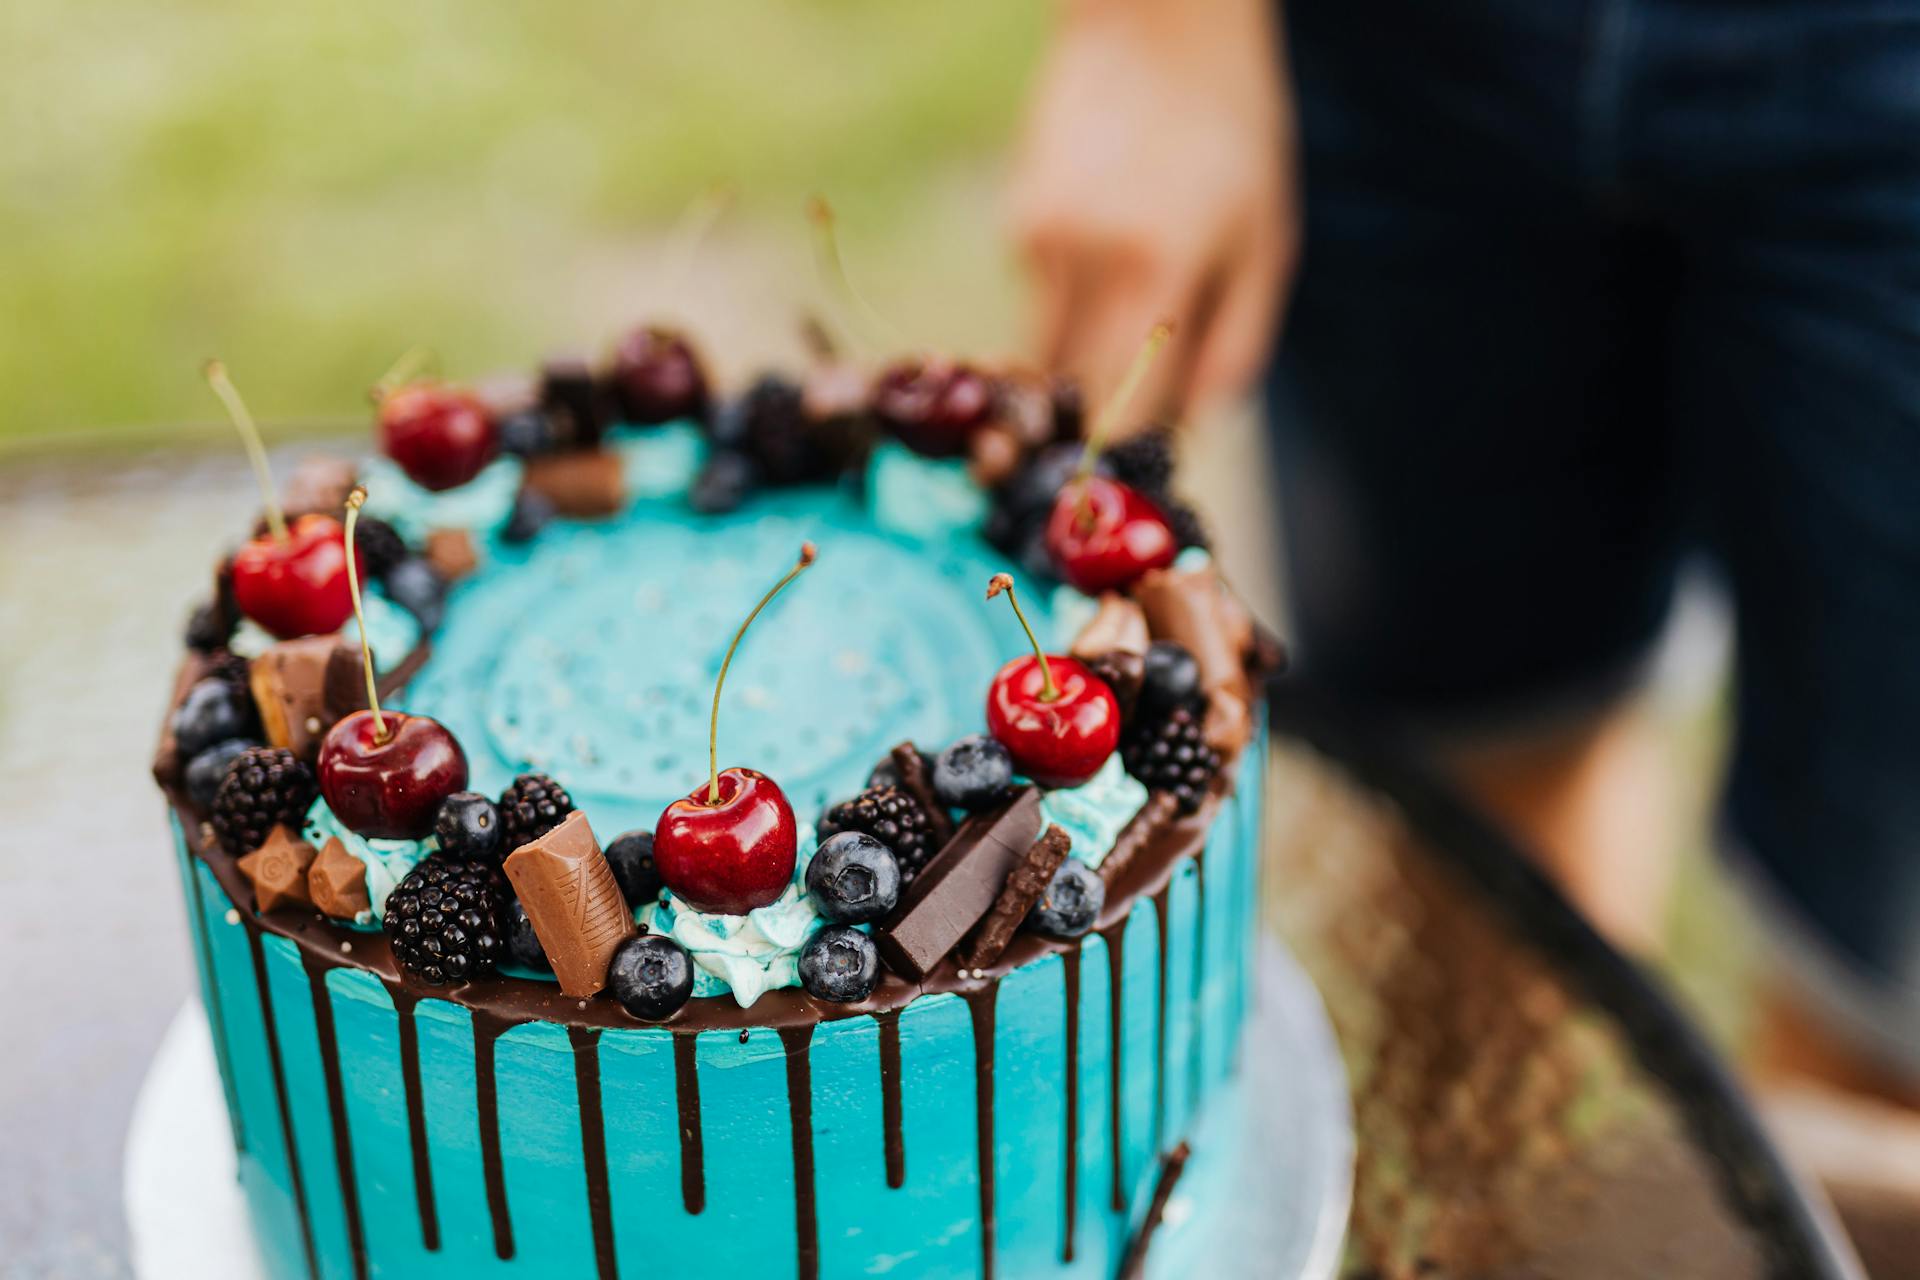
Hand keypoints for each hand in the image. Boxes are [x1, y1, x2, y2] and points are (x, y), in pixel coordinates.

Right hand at [1008, 0, 1298, 420]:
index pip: (1128, 409)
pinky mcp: (1016, 225)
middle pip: (1074, 395)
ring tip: (1127, 323)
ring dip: (1080, 366)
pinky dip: (1072, 300)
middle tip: (1122, 432)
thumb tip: (1193, 426)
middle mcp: (1088, 264)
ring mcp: (1041, 243)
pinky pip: (1041, 300)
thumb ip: (1237, 343)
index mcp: (1161, 273)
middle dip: (1097, 424)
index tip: (1140, 472)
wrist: (1157, 21)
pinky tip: (1106, 246)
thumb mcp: (1267, 239)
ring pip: (1047, 354)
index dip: (1134, 450)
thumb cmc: (1233, 132)